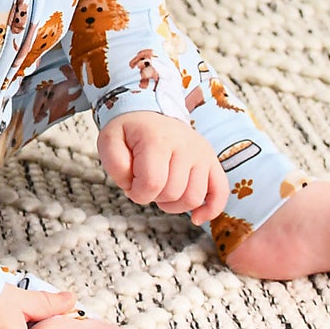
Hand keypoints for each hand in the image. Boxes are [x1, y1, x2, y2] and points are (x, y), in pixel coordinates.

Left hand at [97, 111, 226, 222]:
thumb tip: (133, 185)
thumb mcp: (109, 140)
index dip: (137, 194)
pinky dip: (211, 210)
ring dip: (174, 205)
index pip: (152, 184)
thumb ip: (114, 164)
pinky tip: (196, 217)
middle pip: (173, 193)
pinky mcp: (212, 161)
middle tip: (144, 184)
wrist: (149, 111)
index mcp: (157, 140)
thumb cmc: (129, 131)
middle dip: (154, 198)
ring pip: (194, 198)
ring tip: (162, 191)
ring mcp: (201, 153)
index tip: (130, 185)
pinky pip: (220, 192)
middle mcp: (185, 145)